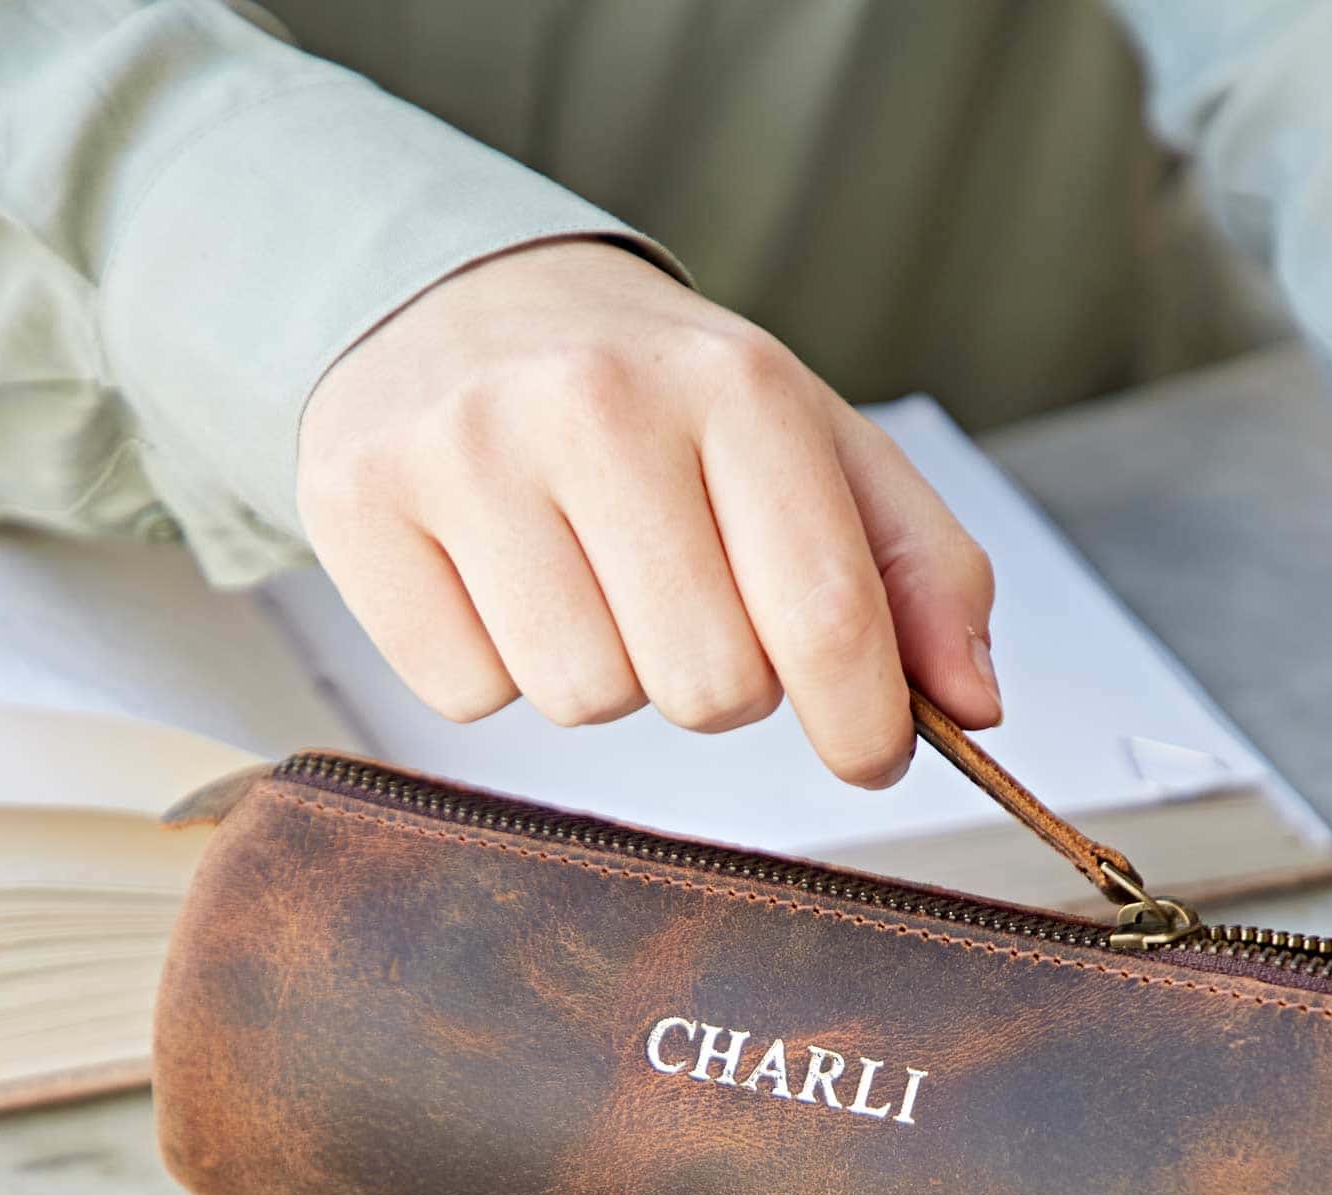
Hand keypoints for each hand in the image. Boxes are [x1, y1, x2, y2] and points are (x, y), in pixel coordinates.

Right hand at [296, 239, 1000, 785]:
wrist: (468, 307)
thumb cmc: (667, 405)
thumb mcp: (819, 452)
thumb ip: (921, 574)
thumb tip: (972, 704)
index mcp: (736, 385)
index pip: (826, 617)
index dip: (865, 724)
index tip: (868, 750)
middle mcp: (594, 403)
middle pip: (709, 689)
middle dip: (722, 683)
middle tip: (692, 605)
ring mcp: (463, 450)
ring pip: (585, 701)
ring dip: (610, 676)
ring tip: (593, 579)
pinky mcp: (358, 504)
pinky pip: (467, 695)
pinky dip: (498, 667)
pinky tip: (504, 580)